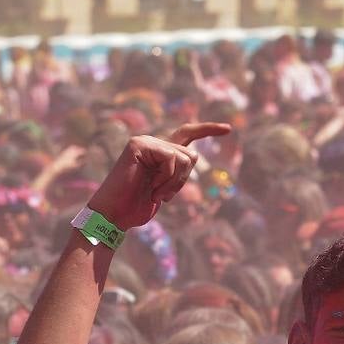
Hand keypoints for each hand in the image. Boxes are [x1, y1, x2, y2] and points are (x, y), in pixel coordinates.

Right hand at [88, 122, 230, 230]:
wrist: (115, 215)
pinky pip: (172, 158)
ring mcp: (144, 141)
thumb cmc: (137, 205)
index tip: (228, 128)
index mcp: (159, 152)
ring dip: (175, 183)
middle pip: (191, 155)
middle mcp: (152, 142)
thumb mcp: (166, 188)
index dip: (207, 130)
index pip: (187, 134)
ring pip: (185, 157)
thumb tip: (193, 155)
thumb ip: (177, 171)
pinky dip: (167, 178)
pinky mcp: (138, 145)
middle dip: (183, 180)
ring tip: (155, 193)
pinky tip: (151, 188)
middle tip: (163, 195)